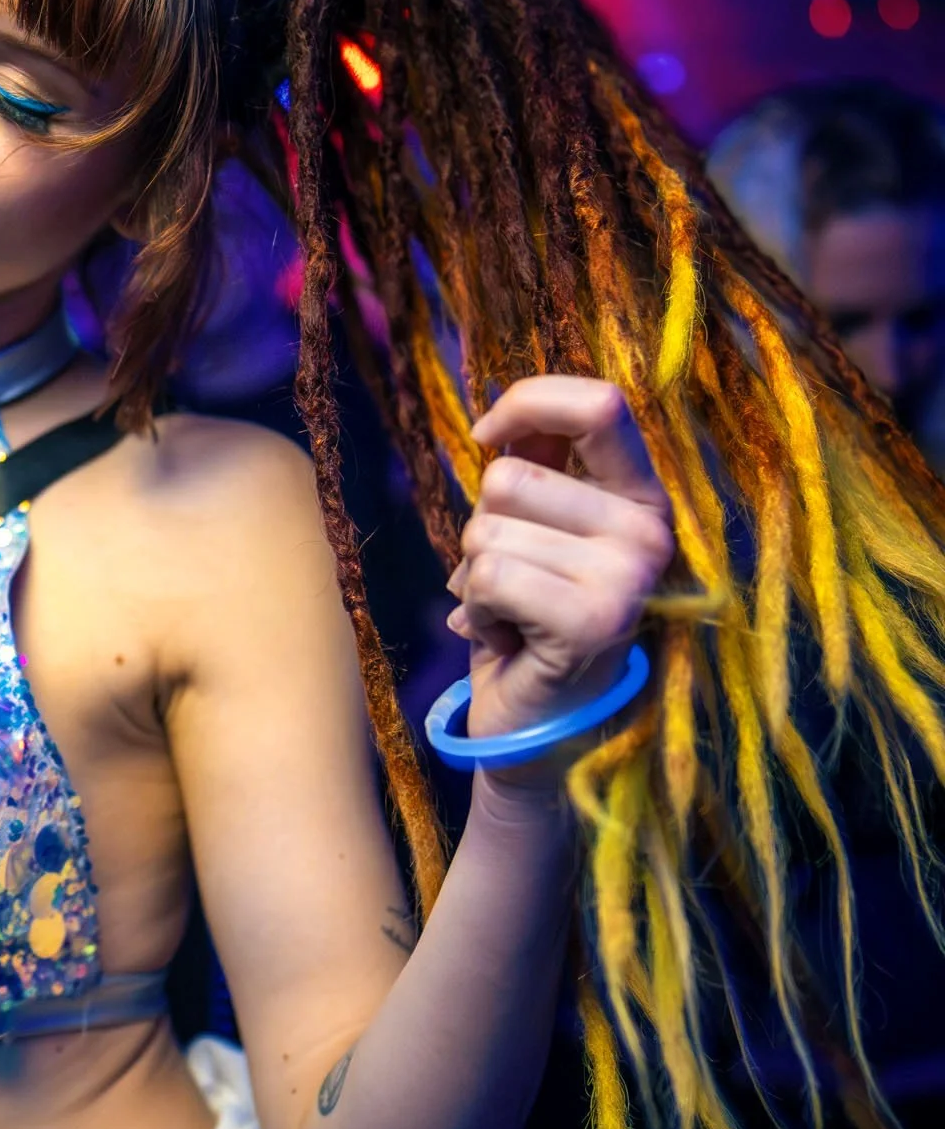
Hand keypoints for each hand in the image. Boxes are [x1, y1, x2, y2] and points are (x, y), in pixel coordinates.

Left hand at [448, 377, 673, 765]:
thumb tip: (503, 418)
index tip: (489, 436)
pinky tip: (509, 640)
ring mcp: (630, 575)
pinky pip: (489, 577)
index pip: (600, 403)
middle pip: (509, 477)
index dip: (527, 404)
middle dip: (483, 529)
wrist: (543, 725)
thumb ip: (537, 465)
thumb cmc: (532, 617)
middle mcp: (651, 529)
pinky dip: (477, 612)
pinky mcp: (595, 620)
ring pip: (488, 529)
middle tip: (515, 582)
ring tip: (514, 613)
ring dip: (477, 576)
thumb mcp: (538, 530)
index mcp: (643, 495)